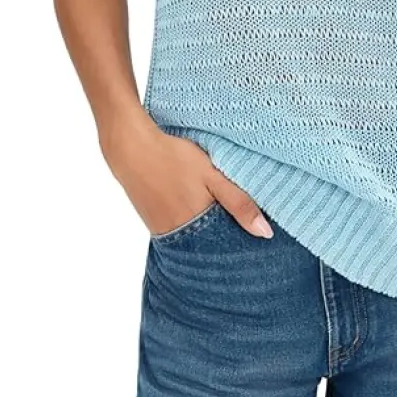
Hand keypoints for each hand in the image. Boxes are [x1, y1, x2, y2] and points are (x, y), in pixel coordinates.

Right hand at [100, 107, 273, 238]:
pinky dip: (192, 227)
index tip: (260, 242)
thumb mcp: (212, 175)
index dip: (243, 242)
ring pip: (196, 240)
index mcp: (198, 226)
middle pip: (211, 247)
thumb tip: (265, 233)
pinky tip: (198, 211)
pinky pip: (180, 233)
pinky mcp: (154, 224)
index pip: (228, 248)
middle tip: (244, 230)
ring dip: (209, 233)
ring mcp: (165, 232)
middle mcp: (180, 236)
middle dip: (227, 240)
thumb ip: (239, 203)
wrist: (131, 149)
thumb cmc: (174, 158)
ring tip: (222, 219)